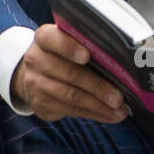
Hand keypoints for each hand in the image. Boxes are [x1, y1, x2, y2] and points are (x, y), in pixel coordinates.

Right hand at [10, 25, 129, 123]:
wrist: (33, 75)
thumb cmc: (61, 55)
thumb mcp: (67, 43)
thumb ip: (86, 45)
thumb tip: (120, 60)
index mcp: (44, 38)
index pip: (53, 39)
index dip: (69, 47)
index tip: (87, 56)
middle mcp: (36, 60)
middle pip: (69, 73)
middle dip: (97, 86)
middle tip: (118, 97)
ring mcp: (36, 84)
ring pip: (71, 96)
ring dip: (99, 105)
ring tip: (119, 109)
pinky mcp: (41, 104)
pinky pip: (72, 111)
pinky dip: (94, 114)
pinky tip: (110, 115)